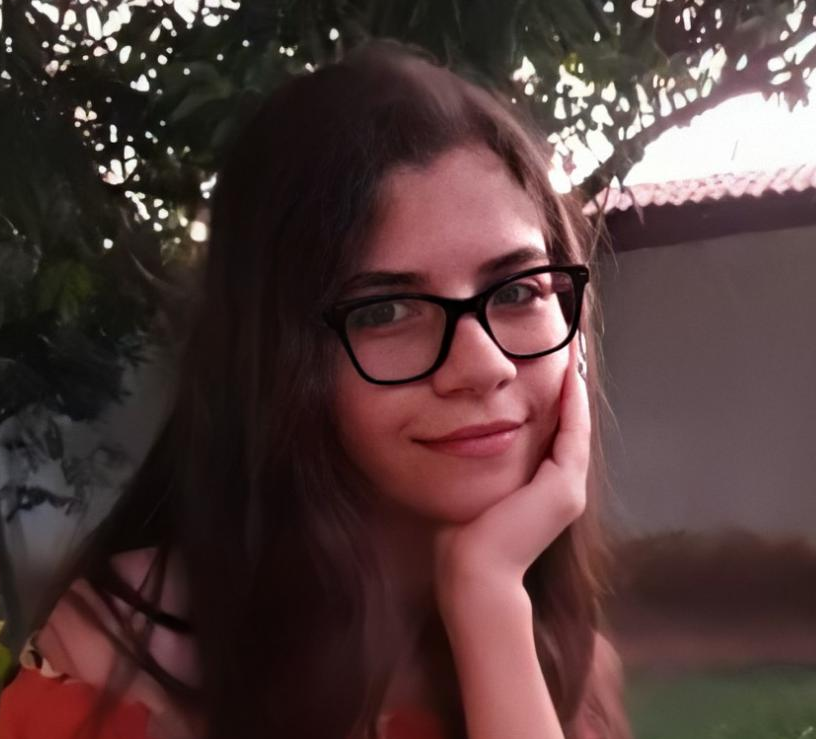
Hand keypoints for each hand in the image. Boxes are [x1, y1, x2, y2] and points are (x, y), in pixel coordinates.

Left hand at [433, 337, 590, 600]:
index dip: (555, 397)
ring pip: (576, 424)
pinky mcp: (565, 488)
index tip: (549, 361)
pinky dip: (572, 404)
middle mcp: (564, 487)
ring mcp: (569, 489)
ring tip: (574, 349)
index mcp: (544, 488)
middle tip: (571, 345)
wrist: (474, 572)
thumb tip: (458, 437)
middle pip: (569, 423)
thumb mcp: (474, 489)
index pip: (553, 431)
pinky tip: (568, 374)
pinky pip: (572, 434)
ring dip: (575, 386)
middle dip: (569, 384)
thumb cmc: (463, 537)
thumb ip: (478, 465)